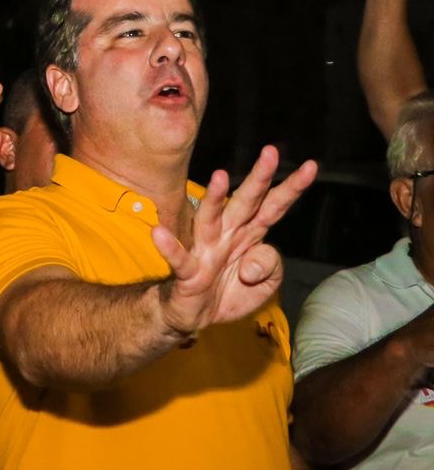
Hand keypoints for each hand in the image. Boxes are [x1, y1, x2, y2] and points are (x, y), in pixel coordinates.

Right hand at [152, 146, 316, 336]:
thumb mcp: (264, 285)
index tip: (310, 166)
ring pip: (210, 220)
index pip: (273, 207)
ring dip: (213, 198)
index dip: (291, 188)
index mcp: (249, 236)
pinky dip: (170, 247)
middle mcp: (226, 236)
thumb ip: (270, 267)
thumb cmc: (228, 293)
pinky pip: (179, 259)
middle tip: (271, 152)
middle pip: (245, 203)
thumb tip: (253, 263)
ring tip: (218, 176)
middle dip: (259, 178)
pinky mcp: (187, 273)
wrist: (192, 316)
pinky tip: (160, 234)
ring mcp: (205, 252)